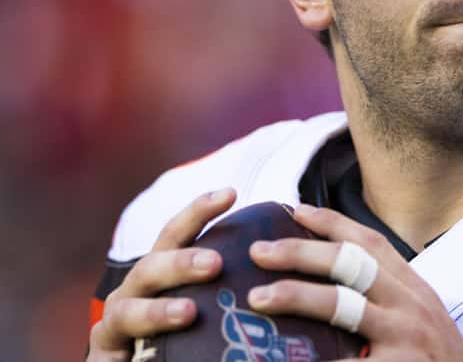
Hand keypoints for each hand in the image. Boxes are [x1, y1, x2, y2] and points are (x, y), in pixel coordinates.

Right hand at [87, 188, 236, 361]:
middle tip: (214, 263)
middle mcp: (132, 293)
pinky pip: (111, 358)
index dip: (198, 212)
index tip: (230, 193)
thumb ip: (228, 283)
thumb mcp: (204, 302)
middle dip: (180, 263)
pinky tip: (138, 358)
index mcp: (157, 272)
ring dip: (157, 311)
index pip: (175, 235)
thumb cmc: (181, 334)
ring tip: (187, 312)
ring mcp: (113, 325)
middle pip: (150, 268)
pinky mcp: (103, 359)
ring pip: (126, 312)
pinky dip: (124, 358)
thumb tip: (283, 261)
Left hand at [247, 203, 462, 361]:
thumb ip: (387, 294)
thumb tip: (333, 278)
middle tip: (259, 252)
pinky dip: (311, 360)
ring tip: (259, 297)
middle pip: (349, 263)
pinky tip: (282, 359)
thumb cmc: (437, 358)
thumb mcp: (421, 315)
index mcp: (412, 287)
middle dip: (300, 252)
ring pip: (341, 304)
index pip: (369, 242)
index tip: (295, 210)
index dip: (331, 222)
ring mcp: (403, 336)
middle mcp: (409, 304)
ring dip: (295, 295)